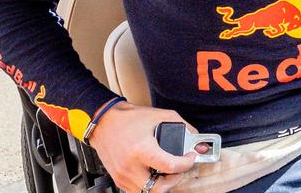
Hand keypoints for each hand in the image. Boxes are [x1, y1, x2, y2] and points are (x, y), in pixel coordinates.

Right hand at [88, 102, 204, 192]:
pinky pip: (137, 190)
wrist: (104, 123)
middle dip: (175, 179)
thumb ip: (183, 126)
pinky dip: (149, 185)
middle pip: (159, 188)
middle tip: (180, 168)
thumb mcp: (161, 115)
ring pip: (148, 192)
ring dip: (162, 185)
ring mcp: (122, 175)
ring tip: (167, 171)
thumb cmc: (129, 119)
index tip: (190, 157)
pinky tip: (154, 173)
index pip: (170, 166)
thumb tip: (197, 139)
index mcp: (141, 150)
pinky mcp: (118, 179)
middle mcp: (130, 166)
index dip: (186, 163)